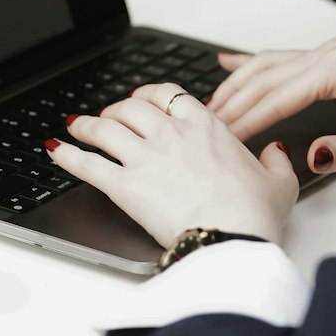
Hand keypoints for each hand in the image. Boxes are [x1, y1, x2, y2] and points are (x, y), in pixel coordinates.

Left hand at [45, 84, 298, 250]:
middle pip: (130, 108)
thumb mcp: (279, 183)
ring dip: (86, 125)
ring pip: (104, 129)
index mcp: (206, 127)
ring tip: (75, 126)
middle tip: (108, 117)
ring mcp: (145, 158)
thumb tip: (275, 152)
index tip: (141, 99)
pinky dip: (68, 155)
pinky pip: (87, 163)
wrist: (232, 240)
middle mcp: (171, 135)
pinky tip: (56, 151)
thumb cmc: (253, 215)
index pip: (168, 94)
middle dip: (115, 110)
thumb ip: (276, 161)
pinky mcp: (125, 185)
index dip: (148, 94)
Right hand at [207, 37, 335, 174]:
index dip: (250, 118)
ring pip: (267, 64)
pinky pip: (280, 58)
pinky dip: (251, 63)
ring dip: (235, 84)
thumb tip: (310, 155)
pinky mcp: (328, 57)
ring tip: (210, 105)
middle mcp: (330, 52)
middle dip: (233, 101)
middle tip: (206, 123)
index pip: (280, 97)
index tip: (226, 135)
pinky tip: (226, 63)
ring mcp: (328, 51)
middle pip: (266, 77)